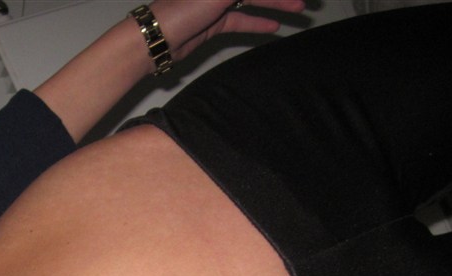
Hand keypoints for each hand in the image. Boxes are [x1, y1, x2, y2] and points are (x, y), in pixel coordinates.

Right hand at [36, 0, 305, 141]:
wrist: (148, 41)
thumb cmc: (160, 53)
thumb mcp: (191, 54)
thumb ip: (206, 57)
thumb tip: (214, 90)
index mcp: (207, 13)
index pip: (241, 11)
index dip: (263, 16)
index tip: (278, 25)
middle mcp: (213, 1)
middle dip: (278, 3)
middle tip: (302, 9)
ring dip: (281, 1)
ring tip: (303, 7)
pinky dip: (269, 2)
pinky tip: (286, 9)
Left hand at [151, 0, 306, 63]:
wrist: (156, 39)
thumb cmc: (183, 9)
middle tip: (305, 0)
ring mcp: (216, 3)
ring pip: (252, 1)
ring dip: (275, 5)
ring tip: (299, 9)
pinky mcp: (213, 23)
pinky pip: (241, 20)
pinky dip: (257, 23)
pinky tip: (275, 26)